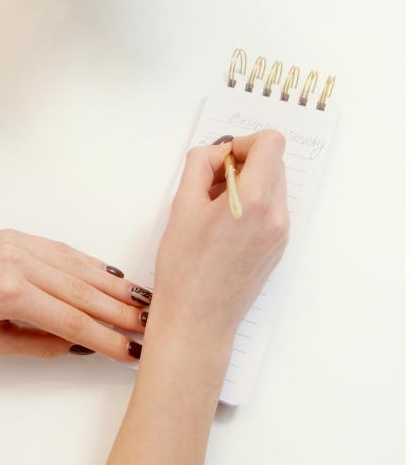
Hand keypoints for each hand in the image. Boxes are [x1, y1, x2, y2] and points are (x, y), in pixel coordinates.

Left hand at [0, 229, 149, 359]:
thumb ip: (37, 344)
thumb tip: (77, 344)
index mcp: (10, 292)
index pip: (73, 321)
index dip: (106, 339)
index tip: (129, 351)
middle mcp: (20, 261)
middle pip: (85, 291)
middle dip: (121, 311)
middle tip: (150, 325)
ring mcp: (21, 244)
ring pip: (81, 267)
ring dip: (115, 285)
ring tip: (142, 301)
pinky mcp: (20, 235)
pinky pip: (65, 250)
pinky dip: (92, 263)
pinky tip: (112, 275)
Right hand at [78, 131, 288, 464]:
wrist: (198, 321)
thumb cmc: (184, 269)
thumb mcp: (182, 205)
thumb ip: (200, 165)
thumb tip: (216, 152)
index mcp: (254, 200)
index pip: (271, 143)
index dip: (244, 143)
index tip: (221, 160)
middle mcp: (276, 215)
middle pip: (274, 162)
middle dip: (243, 163)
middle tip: (209, 185)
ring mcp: (281, 233)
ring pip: (272, 185)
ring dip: (246, 184)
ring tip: (213, 209)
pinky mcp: (278, 247)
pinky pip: (271, 208)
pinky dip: (251, 205)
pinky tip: (223, 227)